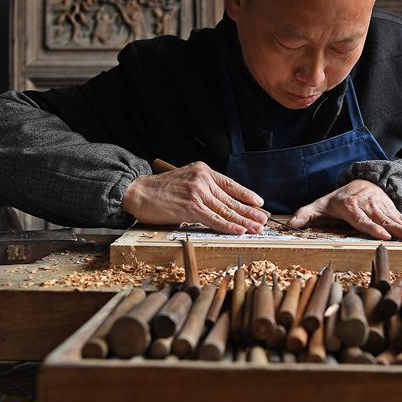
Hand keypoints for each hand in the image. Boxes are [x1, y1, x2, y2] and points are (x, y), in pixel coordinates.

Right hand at [122, 162, 267, 234]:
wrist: (138, 191)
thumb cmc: (159, 189)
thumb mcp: (185, 179)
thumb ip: (201, 187)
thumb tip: (218, 201)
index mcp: (203, 171)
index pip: (230, 184)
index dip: (246, 195)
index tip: (259, 203)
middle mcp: (203, 180)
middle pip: (231, 199)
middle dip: (250, 211)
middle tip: (263, 220)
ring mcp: (197, 193)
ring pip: (226, 210)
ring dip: (244, 221)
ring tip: (257, 228)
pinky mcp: (190, 208)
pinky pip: (214, 219)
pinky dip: (228, 226)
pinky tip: (239, 230)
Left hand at [287, 179, 401, 241]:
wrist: (358, 182)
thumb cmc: (336, 200)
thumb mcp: (319, 205)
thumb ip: (305, 215)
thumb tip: (290, 225)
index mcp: (352, 207)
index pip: (362, 220)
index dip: (373, 228)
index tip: (384, 235)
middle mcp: (370, 207)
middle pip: (386, 222)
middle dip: (401, 232)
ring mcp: (384, 209)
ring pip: (400, 221)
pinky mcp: (393, 211)